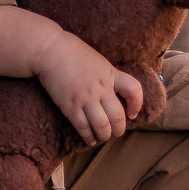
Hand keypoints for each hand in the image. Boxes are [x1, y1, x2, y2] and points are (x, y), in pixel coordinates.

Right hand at [33, 27, 146, 145]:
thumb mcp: (99, 62)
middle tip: (116, 131)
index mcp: (111, 74)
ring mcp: (85, 98)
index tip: (132, 112)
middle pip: (118, 116)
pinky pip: (83, 127)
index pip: (134, 90)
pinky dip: (88, 137)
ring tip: (103, 136)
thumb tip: (115, 94)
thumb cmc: (75, 54)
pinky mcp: (70, 106)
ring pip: (102, 126)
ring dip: (104, 135)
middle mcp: (101, 88)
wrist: (51, 50)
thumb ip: (108, 77)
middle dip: (119, 129)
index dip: (137, 104)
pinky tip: (90, 139)